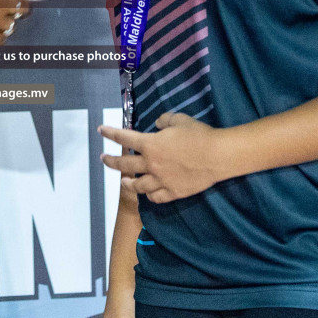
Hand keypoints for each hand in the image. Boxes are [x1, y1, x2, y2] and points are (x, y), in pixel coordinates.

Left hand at [99, 113, 231, 203]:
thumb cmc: (198, 135)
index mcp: (150, 145)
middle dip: (111, 162)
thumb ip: (164, 120)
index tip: (100, 131)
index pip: (124, 138)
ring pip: (138, 186)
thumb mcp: (179, 119)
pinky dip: (149, 196)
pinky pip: (156, 197)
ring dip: (128, 183)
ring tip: (123, 181)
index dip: (110, 134)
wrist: (217, 156)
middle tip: (103, 159)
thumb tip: (157, 124)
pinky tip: (148, 193)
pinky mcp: (173, 192)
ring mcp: (161, 180)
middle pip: (124, 166)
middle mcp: (151, 164)